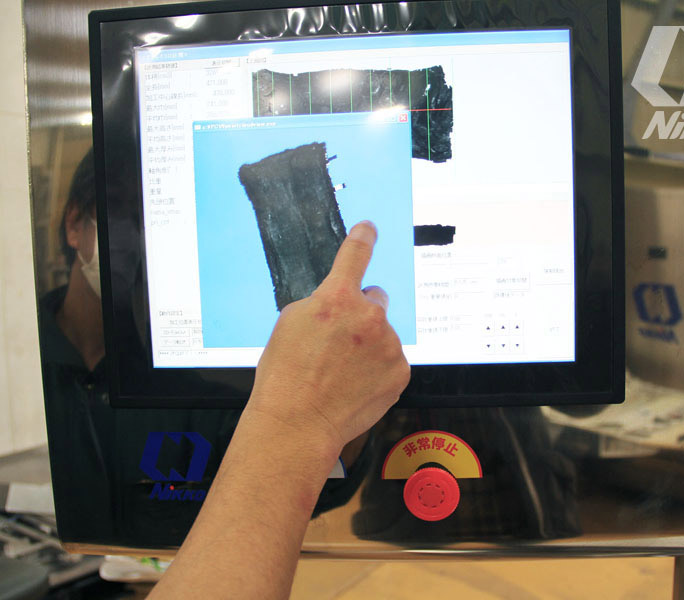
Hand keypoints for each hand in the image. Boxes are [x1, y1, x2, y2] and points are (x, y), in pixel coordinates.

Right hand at [246, 221, 410, 452]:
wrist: (298, 422)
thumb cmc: (285, 377)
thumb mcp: (290, 324)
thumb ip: (320, 304)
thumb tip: (337, 302)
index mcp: (336, 299)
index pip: (354, 255)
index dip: (363, 238)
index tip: (369, 228)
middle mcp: (368, 317)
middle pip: (375, 299)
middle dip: (361, 312)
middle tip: (340, 339)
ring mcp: (388, 345)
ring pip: (382, 333)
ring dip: (369, 343)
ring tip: (342, 371)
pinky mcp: (399, 371)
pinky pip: (391, 359)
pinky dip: (377, 368)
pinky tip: (356, 383)